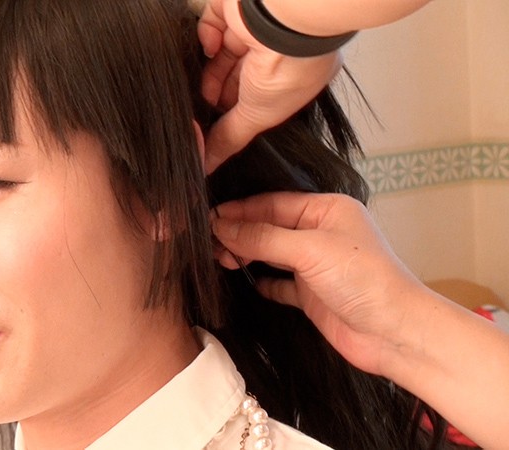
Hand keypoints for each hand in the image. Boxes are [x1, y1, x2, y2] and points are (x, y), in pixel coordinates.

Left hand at [197, 0, 341, 172]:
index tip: (217, 126)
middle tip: (204, 110)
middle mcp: (276, 50)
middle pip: (237, 76)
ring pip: (222, 53)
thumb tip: (209, 165)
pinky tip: (212, 48)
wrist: (284, 20)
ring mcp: (255, 28)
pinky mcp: (234, 8)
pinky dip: (207, 37)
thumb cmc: (288, 70)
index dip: (237, 110)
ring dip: (210, 72)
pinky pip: (212, 23)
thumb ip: (231, 138)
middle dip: (218, 94)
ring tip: (204, 90)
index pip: (258, 96)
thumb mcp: (258, 115)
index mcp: (294, 74)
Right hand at [211, 192, 427, 375]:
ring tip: (220, 259)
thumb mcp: (309, 250)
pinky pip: (279, 282)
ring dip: (246, 254)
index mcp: (327, 210)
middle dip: (240, 232)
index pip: (273, 202)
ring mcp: (316, 264)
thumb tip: (221, 226)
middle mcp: (321, 233)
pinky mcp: (312, 294)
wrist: (394, 333)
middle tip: (209, 243)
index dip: (240, 210)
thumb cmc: (363, 280)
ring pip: (271, 253)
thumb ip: (263, 237)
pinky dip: (261, 281)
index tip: (209, 217)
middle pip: (269, 226)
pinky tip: (244, 280)